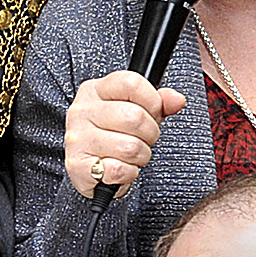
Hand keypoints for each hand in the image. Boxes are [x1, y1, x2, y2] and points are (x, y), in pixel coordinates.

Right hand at [63, 70, 186, 199]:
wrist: (86, 167)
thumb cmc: (111, 134)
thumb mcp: (135, 111)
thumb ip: (158, 102)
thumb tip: (177, 100)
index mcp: (95, 90)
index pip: (131, 83)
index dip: (152, 100)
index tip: (153, 113)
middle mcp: (82, 111)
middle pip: (134, 117)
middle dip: (150, 133)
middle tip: (145, 139)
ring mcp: (78, 139)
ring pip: (129, 147)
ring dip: (141, 156)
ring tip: (133, 155)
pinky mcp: (78, 166)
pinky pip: (119, 170)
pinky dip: (129, 173)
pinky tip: (122, 168)